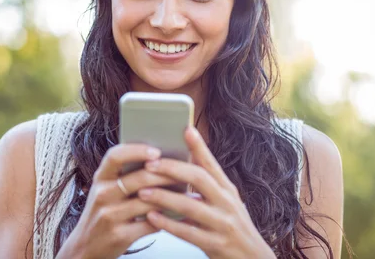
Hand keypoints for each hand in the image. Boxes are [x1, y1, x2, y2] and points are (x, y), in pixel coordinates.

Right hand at [58, 143, 178, 258]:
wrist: (86, 247)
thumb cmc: (103, 212)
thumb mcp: (106, 189)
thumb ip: (126, 174)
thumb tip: (162, 159)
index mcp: (100, 178)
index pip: (114, 156)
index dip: (136, 150)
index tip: (157, 151)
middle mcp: (102, 194)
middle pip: (138, 178)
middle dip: (165, 174)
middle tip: (186, 172)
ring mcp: (109, 216)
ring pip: (147, 201)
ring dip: (172, 197)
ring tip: (189, 193)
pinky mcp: (119, 236)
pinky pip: (150, 224)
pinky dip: (168, 218)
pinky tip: (180, 215)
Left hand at [137, 127, 276, 258]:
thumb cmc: (231, 227)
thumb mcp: (225, 201)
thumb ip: (207, 185)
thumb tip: (182, 163)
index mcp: (227, 190)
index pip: (212, 164)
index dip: (199, 147)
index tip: (186, 129)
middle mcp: (227, 203)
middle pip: (200, 179)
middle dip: (173, 169)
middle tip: (150, 164)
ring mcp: (223, 224)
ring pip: (191, 206)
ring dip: (164, 197)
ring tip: (143, 192)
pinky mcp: (216, 245)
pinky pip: (189, 233)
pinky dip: (168, 224)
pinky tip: (152, 217)